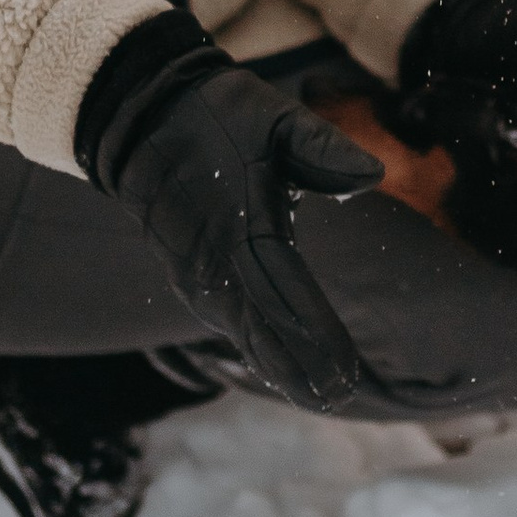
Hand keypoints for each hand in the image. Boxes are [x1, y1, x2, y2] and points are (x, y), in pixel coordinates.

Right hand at [78, 30, 379, 411]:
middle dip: (300, 367)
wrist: (142, 120)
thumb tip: (374, 173)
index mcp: (240, 230)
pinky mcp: (193, 276)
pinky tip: (279, 368)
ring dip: (281, 365)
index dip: (315, 337)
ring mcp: (198, 277)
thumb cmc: (218, 117)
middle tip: (340, 399)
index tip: (345, 373)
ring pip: (245, 332)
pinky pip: (229, 320)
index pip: (285, 294)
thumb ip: (322, 147)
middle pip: (263, 331)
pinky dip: (257, 347)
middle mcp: (214, 266)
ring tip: (321, 395)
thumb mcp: (274, 117)